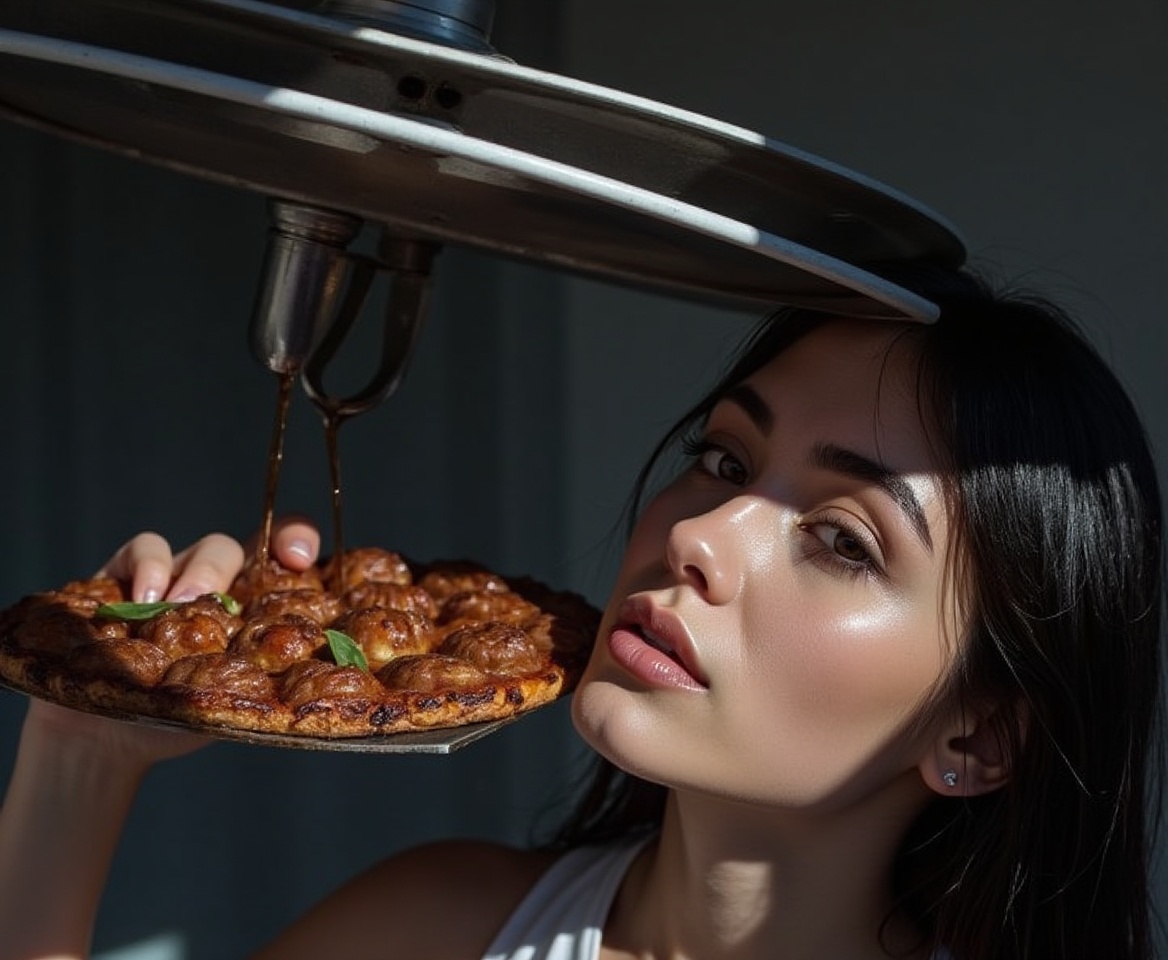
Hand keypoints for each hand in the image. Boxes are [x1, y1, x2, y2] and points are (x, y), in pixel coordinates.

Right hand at [24, 517, 323, 768]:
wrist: (108, 735)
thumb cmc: (178, 720)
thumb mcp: (223, 710)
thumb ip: (253, 692)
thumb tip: (289, 696)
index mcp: (255, 613)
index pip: (291, 561)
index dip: (298, 541)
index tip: (300, 558)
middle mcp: (225, 587)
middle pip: (251, 551)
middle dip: (241, 569)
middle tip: (213, 598)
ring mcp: (181, 576)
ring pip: (209, 547)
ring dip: (199, 572)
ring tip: (179, 604)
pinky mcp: (130, 574)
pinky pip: (146, 547)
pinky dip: (149, 567)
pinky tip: (144, 598)